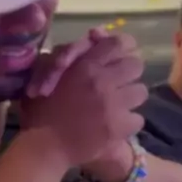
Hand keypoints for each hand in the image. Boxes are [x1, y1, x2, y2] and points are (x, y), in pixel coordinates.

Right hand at [20, 33, 146, 167]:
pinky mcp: (119, 127)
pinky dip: (128, 123)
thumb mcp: (49, 72)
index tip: (115, 58)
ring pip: (141, 92)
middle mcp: (102, 81)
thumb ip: (71, 54)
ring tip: (117, 107)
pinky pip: (138, 118)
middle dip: (128, 74)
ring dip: (130, 98)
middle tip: (117, 85)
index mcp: (84, 66)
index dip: (121, 48)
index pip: (118, 43)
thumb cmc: (40, 109)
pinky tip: (115, 127)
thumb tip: (97, 34)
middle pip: (136, 65)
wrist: (43, 146)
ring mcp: (113, 105)